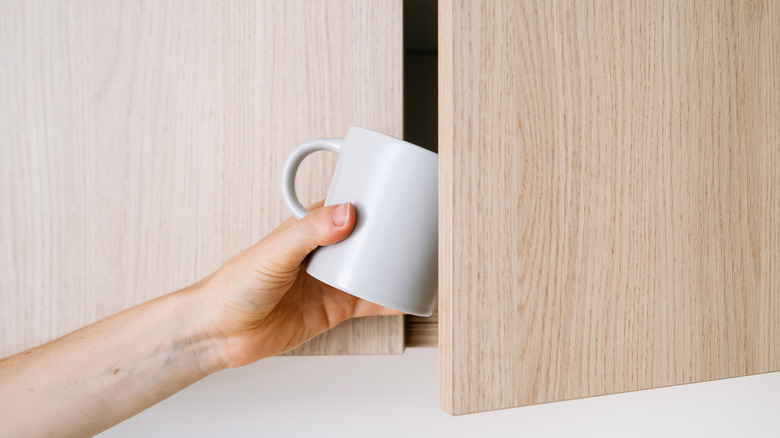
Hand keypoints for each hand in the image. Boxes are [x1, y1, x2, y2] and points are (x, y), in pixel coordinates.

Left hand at [195, 201, 401, 367]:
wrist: (220, 333)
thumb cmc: (234, 286)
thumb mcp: (275, 252)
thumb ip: (310, 231)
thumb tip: (347, 212)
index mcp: (308, 228)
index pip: (347, 206)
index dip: (372, 198)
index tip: (400, 191)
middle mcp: (323, 252)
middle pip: (367, 237)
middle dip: (391, 232)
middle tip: (421, 227)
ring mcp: (331, 281)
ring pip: (373, 267)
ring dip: (395, 263)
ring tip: (423, 258)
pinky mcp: (335, 309)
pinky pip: (371, 301)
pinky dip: (390, 298)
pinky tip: (407, 295)